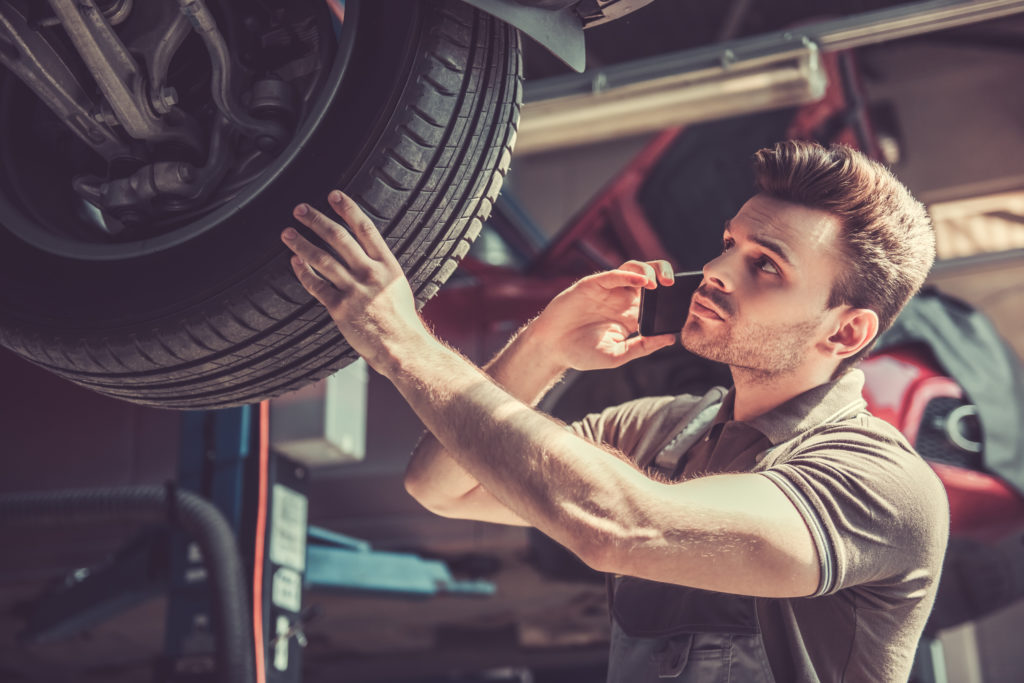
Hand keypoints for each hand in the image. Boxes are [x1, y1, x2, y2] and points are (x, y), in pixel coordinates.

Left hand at [281, 190, 432, 373]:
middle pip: (339, 239)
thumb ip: (379, 267)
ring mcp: (355, 291)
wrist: (401, 347)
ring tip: (287, 232)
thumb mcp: (397, 285)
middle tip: (300, 209)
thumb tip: (362, 250)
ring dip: (302, 243)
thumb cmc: (400, 319)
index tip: (333, 195)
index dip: (348, 209)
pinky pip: (317, 286)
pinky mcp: (340, 309)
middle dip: (317, 221)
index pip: (366, 229)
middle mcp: (371, 274)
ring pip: (322, 260)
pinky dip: (303, 272)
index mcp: (388, 265)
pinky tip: (294, 262)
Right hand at [530, 259, 677, 371]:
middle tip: (674, 285)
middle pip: (650, 277)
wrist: (552, 348)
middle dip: (665, 274)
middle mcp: (622, 298)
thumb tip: (670, 339)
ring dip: (650, 270)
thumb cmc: (582, 352)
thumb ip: (643, 347)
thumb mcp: (617, 355)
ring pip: (635, 268)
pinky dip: (630, 274)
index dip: (671, 296)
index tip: (685, 301)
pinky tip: (642, 280)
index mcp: (631, 315)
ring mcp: (608, 290)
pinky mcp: (593, 284)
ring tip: (659, 282)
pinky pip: (615, 274)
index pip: (657, 299)